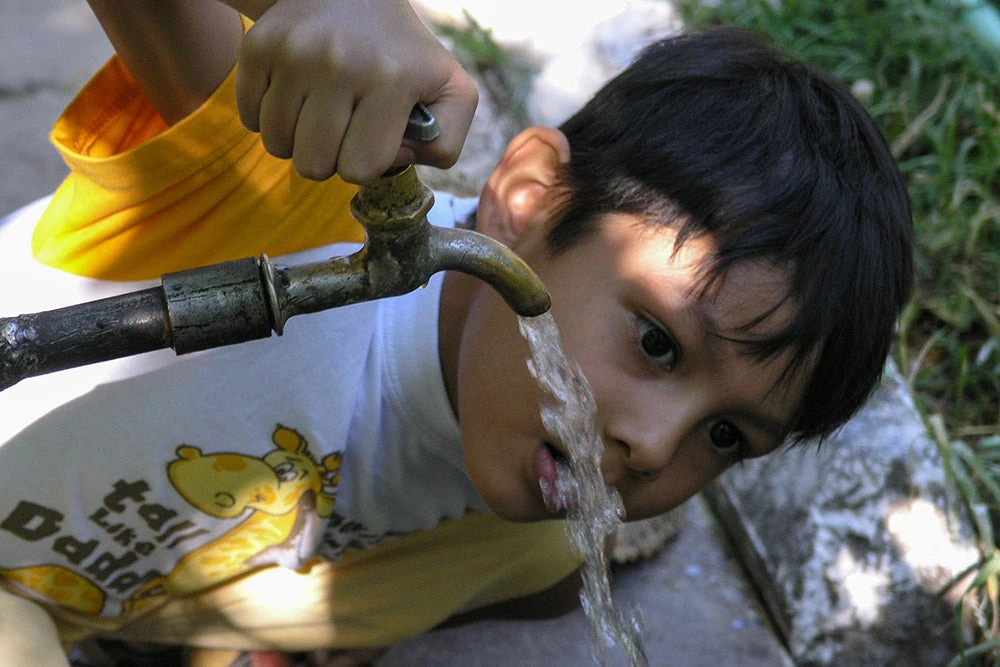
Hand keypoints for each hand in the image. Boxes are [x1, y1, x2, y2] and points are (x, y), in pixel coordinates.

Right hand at [232, 0, 478, 182]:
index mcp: (391, 80)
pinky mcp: (257, 47)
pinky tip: (295, 94)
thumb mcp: (452, 91)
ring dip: (297, 140)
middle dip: (329, 158)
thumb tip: (398, 162)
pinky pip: (250, 120)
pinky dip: (270, 117)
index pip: (359, 169)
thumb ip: (445, 143)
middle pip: (313, 166)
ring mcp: (293, 54)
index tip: (374, 138)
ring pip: (278, 147)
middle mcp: (339, 64)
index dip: (366, 164)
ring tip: (320, 110)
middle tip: (343, 127)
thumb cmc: (403, 54)